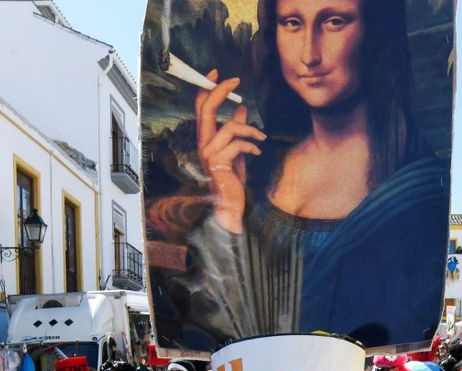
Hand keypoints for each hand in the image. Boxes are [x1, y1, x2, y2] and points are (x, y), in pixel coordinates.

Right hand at [195, 69, 262, 233]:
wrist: (230, 206)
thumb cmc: (232, 180)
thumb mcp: (237, 151)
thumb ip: (237, 131)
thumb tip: (240, 109)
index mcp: (205, 139)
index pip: (200, 109)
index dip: (206, 89)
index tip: (217, 74)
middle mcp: (203, 144)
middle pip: (206, 110)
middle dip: (220, 91)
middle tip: (235, 81)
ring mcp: (209, 154)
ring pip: (229, 127)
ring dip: (249, 130)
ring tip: (260, 138)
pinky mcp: (219, 163)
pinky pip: (238, 144)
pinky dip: (251, 145)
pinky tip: (257, 152)